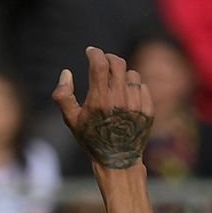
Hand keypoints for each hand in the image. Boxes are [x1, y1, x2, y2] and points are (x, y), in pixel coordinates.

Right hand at [53, 47, 153, 169]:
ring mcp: (136, 104)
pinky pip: (143, 87)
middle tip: (103, 62)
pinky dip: (134, 88)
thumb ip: (63, 96)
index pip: (99, 63)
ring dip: (122, 75)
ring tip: (115, 85)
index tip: (90, 51)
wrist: (118, 160)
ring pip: (132, 74)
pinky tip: (126, 98)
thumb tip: (66, 73)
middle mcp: (119, 99)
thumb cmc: (91, 139)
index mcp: (99, 100)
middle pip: (117, 63)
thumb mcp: (71, 121)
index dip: (94, 53)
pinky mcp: (148, 109)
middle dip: (108, 58)